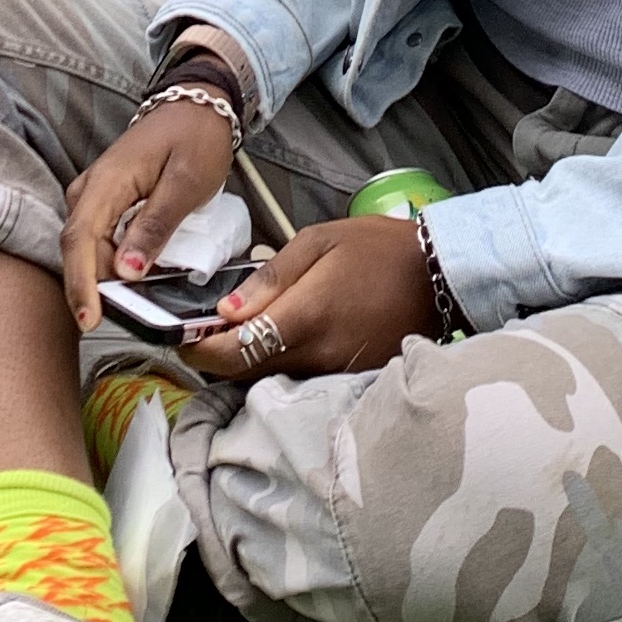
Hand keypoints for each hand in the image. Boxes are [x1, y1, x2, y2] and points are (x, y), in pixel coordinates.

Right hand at [59, 101, 232, 330]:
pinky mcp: (107, 203)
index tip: (90, 319)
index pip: (79, 240)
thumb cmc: (195, 137)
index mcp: (105, 182)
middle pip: (84, 251)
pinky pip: (105, 240)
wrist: (199, 105)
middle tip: (144, 308)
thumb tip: (126, 271)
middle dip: (104, 286)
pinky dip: (123, 260)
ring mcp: (95, 197)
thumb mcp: (186, 184)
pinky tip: (147, 269)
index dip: (81, 284)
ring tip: (151, 290)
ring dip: (115, 275)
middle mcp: (89, 191)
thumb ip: (155, 226)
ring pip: (94, 250)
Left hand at [181, 216, 434, 383]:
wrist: (441, 275)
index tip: (180, 335)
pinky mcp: (349, 379)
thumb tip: (226, 311)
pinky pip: (300, 379)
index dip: (197, 349)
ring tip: (240, 330)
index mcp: (305, 317)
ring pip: (270, 379)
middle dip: (217, 356)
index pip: (232, 353)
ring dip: (247, 362)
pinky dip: (279, 365)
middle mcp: (317, 356)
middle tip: (205, 329)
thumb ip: (270, 278)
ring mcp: (335, 374)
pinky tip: (279, 340)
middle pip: (245, 374)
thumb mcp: (319, 242)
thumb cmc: (378, 249)